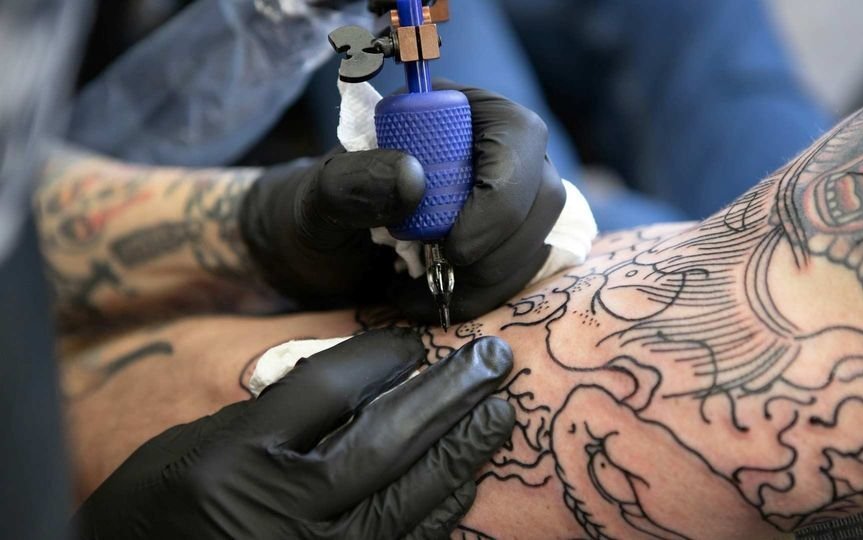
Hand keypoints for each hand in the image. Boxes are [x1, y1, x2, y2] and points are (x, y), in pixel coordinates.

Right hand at [74, 329, 514, 538]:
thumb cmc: (165, 502)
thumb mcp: (202, 442)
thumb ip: (279, 412)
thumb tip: (368, 377)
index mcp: (236, 461)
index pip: (328, 391)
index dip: (379, 356)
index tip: (411, 340)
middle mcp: (279, 514)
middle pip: (384, 442)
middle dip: (447, 395)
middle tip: (494, 359)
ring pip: (409, 499)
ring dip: (461, 450)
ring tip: (498, 410)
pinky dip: (442, 508)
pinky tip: (467, 474)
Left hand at [240, 83, 565, 321]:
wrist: (316, 258)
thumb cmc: (315, 215)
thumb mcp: (317, 199)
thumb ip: (351, 182)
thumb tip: (414, 177)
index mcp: (457, 114)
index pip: (517, 138)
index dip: (500, 195)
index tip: (452, 246)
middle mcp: (494, 153)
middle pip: (543, 194)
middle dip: (498, 249)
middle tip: (439, 275)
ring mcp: (508, 201)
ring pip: (538, 239)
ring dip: (490, 280)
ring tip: (419, 295)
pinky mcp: (505, 246)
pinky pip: (523, 272)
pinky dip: (484, 298)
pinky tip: (433, 302)